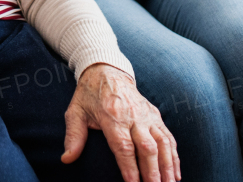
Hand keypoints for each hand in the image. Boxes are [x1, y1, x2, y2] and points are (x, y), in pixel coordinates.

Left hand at [62, 64, 178, 181]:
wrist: (107, 71)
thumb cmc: (89, 95)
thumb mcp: (75, 112)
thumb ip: (73, 136)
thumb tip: (66, 159)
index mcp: (113, 116)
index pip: (123, 146)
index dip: (130, 167)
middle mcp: (134, 116)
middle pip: (147, 147)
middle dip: (153, 172)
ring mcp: (147, 115)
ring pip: (162, 143)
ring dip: (168, 167)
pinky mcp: (156, 115)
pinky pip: (169, 138)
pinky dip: (174, 157)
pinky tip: (175, 174)